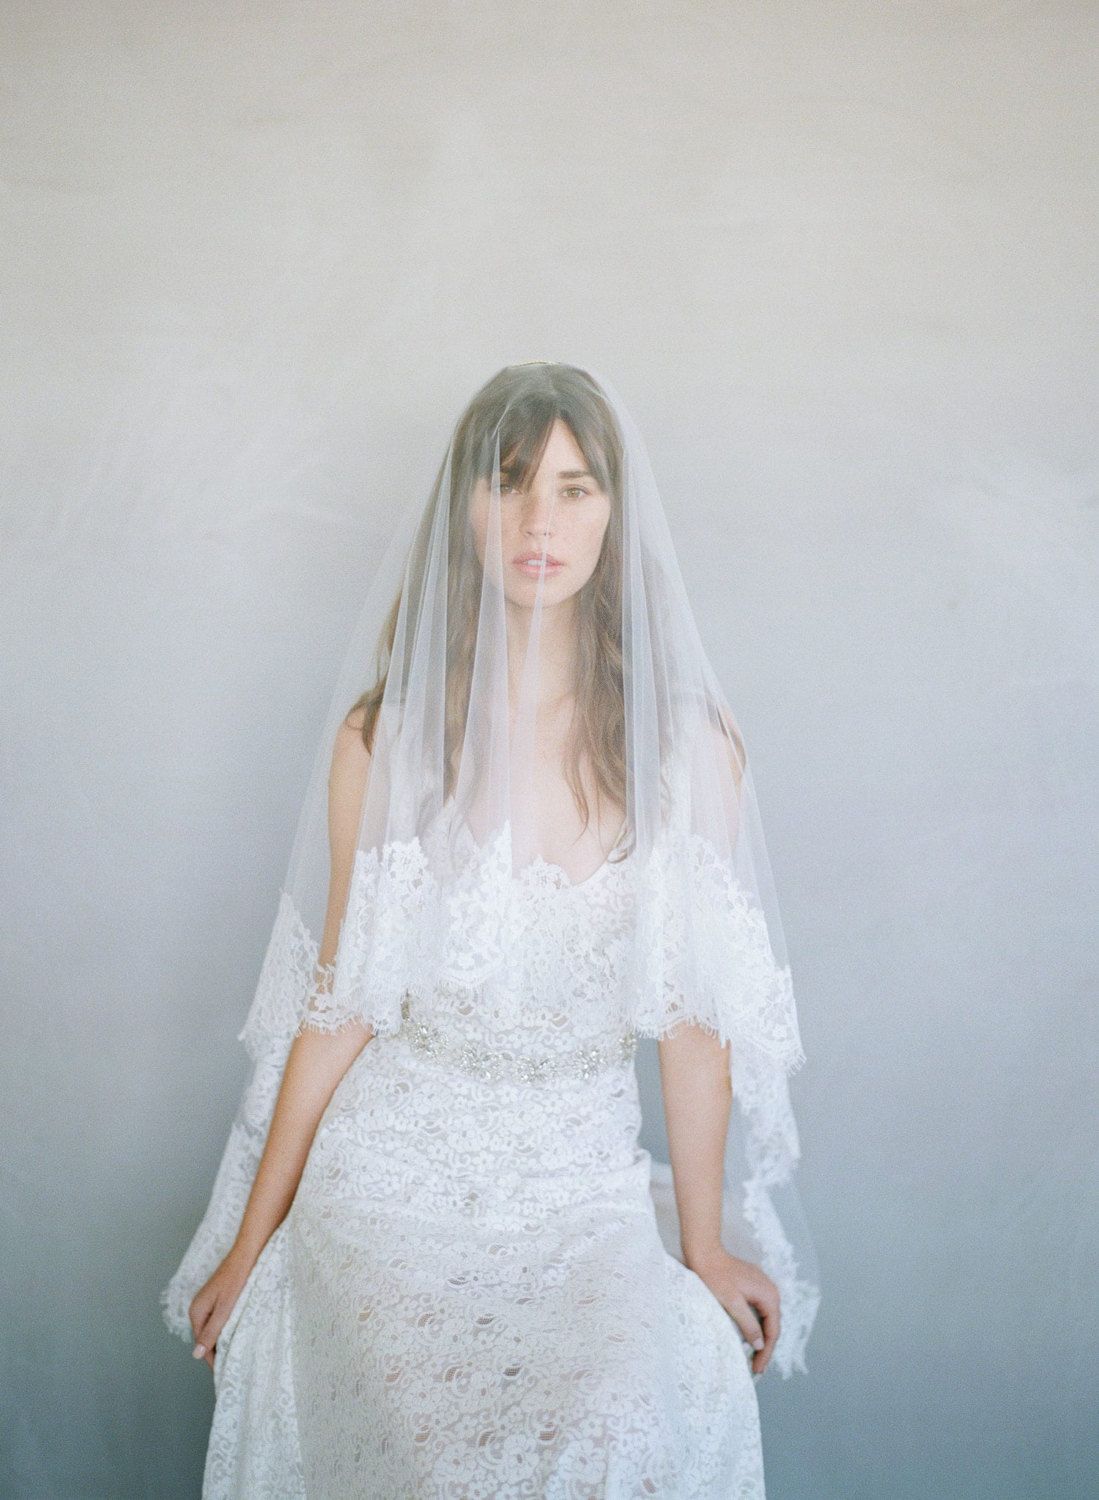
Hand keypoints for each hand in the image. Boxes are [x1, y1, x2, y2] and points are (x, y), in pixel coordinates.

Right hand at [188, 1248, 254, 1371]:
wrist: (249, 1252)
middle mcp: (199, 1307)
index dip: (212, 1359)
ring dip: (223, 1339)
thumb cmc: (238, 1279)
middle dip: (218, 1350)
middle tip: (234, 1364)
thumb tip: (195, 1354)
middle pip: (206, 1336)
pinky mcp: (219, 1296)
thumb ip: (211, 1332)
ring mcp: (209, 1301)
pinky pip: (220, 1318)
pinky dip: (227, 1327)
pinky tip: (238, 1332)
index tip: (224, 1372)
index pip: (201, 1344)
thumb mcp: (225, 1309)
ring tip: (237, 1352)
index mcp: (197, 1311)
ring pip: (214, 1327)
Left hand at [685, 1246, 780, 1376]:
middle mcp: (770, 1291)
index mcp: (769, 1295)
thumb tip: (760, 1344)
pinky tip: (749, 1336)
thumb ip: (748, 1324)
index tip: (757, 1369)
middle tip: (756, 1368)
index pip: (773, 1331)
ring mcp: (763, 1287)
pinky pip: (759, 1311)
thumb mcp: (731, 1303)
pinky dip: (756, 1326)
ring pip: (766, 1319)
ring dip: (761, 1338)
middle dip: (765, 1348)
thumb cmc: (715, 1276)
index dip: (766, 1352)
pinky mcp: (753, 1286)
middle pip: (772, 1326)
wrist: (705, 1252)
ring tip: (754, 1357)